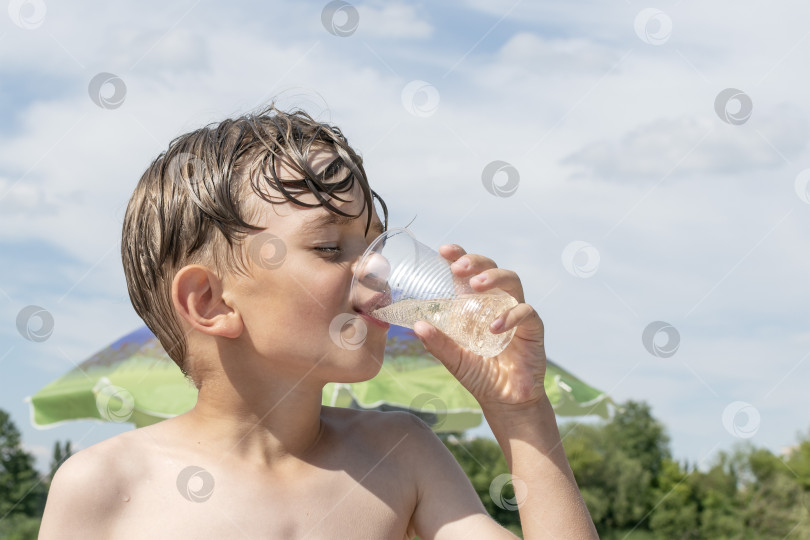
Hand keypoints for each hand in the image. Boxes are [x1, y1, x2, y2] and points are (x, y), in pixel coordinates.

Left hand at [412, 244, 546, 410]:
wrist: (505, 400)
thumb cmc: (480, 375)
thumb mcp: (453, 358)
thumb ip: (437, 342)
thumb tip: (416, 325)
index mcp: (476, 303)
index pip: (469, 272)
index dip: (459, 255)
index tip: (444, 250)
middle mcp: (497, 302)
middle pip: (492, 268)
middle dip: (476, 262)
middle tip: (458, 268)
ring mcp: (516, 312)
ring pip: (512, 281)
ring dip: (494, 278)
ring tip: (477, 286)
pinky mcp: (533, 328)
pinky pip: (526, 312)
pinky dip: (510, 316)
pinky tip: (494, 328)